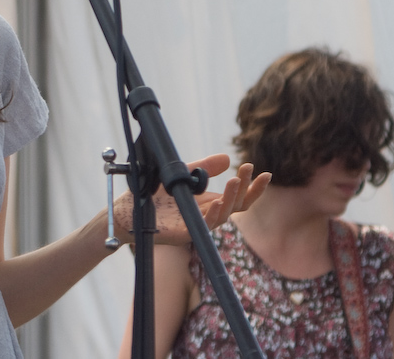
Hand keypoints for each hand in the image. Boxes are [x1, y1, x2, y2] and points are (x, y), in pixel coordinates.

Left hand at [112, 155, 269, 245]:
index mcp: (210, 203)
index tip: (264, 173)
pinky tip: (216, 204)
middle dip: (246, 189)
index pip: (238, 198)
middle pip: (236, 207)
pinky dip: (212, 215)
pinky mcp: (184, 234)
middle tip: (248, 170)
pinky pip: (203, 228)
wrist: (129, 210)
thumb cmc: (155, 195)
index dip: (252, 188)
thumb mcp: (182, 175)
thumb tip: (227, 158)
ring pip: (223, 216)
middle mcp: (207, 215)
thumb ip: (203, 168)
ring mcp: (197, 226)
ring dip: (230, 198)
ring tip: (234, 181)